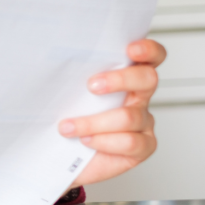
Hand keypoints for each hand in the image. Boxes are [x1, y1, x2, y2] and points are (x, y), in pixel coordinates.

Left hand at [59, 39, 164, 187]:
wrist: (58, 156)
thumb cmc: (66, 119)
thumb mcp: (67, 94)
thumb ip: (73, 78)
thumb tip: (55, 62)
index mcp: (125, 77)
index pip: (149, 57)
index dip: (147, 50)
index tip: (131, 49)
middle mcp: (138, 97)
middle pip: (147, 79)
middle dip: (120, 79)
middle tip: (91, 86)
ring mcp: (143, 122)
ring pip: (128, 116)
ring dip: (93, 122)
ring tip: (68, 127)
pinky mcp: (143, 146)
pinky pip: (130, 142)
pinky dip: (104, 141)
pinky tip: (86, 141)